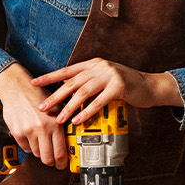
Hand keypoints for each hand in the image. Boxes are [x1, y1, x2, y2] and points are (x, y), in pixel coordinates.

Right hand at [0, 63, 68, 168]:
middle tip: (52, 162)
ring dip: (40, 151)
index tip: (62, 165)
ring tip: (41, 142)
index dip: (62, 162)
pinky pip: (25, 148)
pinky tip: (31, 137)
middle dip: (50, 162)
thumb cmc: (37, 95)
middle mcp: (43, 128)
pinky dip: (29, 146)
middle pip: (47, 158)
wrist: (17, 88)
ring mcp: (29, 131)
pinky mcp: (17, 132)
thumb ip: (63, 123)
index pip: (60, 151)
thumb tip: (68, 142)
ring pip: (36, 153)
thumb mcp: (57, 106)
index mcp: (55, 123)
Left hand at [32, 58, 181, 124]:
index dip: (50, 77)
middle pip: (72, 82)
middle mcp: (99, 66)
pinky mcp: (119, 86)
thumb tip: (68, 91)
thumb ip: (89, 82)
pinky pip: (99, 101)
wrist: (150, 87)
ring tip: (59, 119)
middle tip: (42, 107)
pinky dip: (87, 112)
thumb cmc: (126, 86)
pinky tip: (78, 120)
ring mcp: (110, 75)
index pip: (67, 70)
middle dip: (55, 96)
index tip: (34, 83)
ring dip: (69, 107)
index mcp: (93, 64)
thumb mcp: (105, 80)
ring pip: (83, 92)